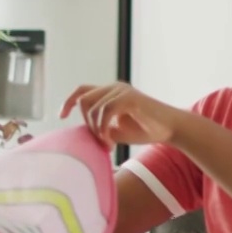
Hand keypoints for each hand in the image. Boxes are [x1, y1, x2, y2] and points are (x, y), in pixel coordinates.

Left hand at [59, 82, 185, 146]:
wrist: (170, 129)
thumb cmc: (145, 130)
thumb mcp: (115, 130)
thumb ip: (99, 127)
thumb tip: (82, 132)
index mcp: (110, 93)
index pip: (82, 91)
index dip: (68, 102)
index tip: (61, 116)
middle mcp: (114, 88)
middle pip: (84, 100)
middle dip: (86, 123)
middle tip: (101, 142)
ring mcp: (122, 91)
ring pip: (93, 108)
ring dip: (96, 130)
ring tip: (108, 144)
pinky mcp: (129, 97)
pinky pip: (105, 111)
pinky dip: (103, 129)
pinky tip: (111, 141)